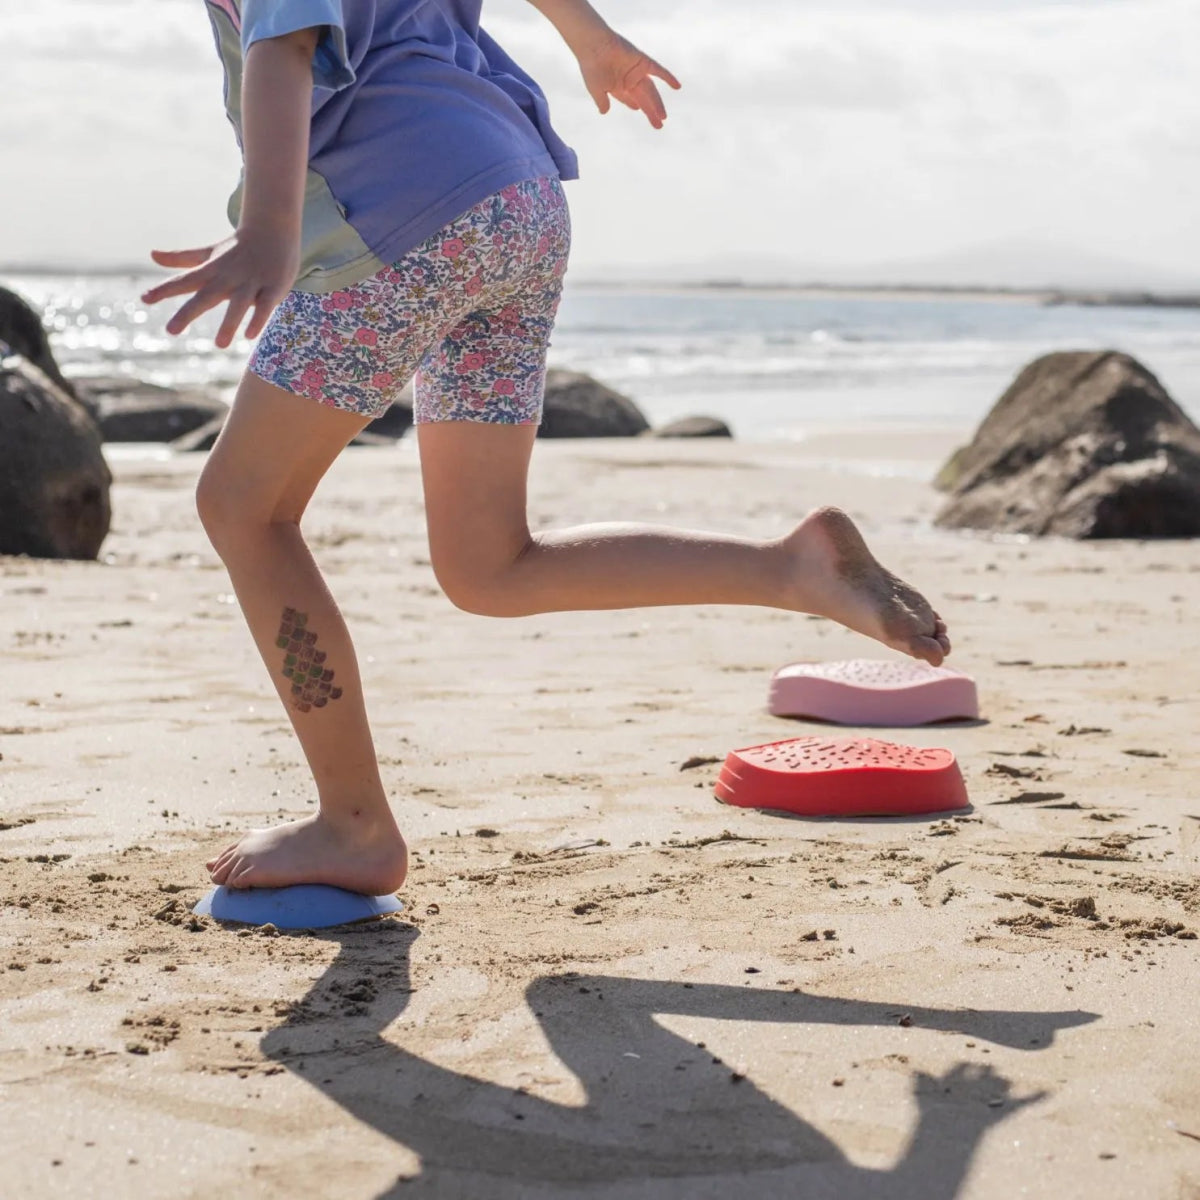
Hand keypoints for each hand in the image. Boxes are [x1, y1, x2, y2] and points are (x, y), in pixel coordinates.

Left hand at [141, 228, 298, 347]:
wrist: (273, 227)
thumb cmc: (238, 246)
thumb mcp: (209, 253)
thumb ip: (181, 258)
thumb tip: (152, 255)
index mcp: (212, 270)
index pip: (184, 280)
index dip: (164, 289)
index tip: (144, 299)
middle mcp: (229, 276)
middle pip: (206, 296)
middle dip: (188, 312)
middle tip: (170, 331)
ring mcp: (252, 282)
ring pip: (238, 304)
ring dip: (229, 323)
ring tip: (220, 345)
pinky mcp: (274, 287)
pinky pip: (265, 306)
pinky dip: (257, 320)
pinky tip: (250, 336)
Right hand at [576, 29, 680, 129]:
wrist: (594, 45)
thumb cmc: (591, 67)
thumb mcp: (596, 89)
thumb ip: (601, 101)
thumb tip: (604, 112)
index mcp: (617, 86)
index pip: (629, 99)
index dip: (635, 105)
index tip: (639, 110)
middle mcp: (628, 79)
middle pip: (643, 99)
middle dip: (651, 112)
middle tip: (659, 126)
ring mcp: (636, 71)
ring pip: (651, 91)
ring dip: (658, 104)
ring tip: (663, 117)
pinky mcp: (642, 62)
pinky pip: (659, 71)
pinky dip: (668, 78)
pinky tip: (677, 87)